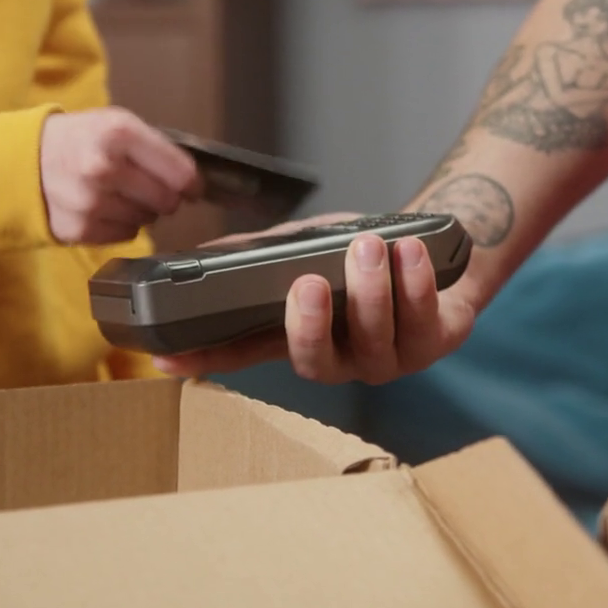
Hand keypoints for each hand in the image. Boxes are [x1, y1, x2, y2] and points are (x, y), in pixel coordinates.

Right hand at [37, 108, 200, 243]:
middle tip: (152, 188)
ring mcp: (89, 202)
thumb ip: (156, 147)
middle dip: (166, 197)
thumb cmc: (81, 140)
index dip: (193, 184)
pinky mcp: (79, 229)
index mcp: (118, 134)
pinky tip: (104, 207)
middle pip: (167, 201)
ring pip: (147, 220)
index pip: (180, 172)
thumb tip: (195, 180)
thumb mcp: (117, 123)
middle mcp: (103, 168)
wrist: (27, 159)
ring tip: (120, 193)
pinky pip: (125, 235)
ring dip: (142, 210)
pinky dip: (121, 224)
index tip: (193, 187)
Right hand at [151, 215, 479, 383]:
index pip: (245, 354)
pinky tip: (410, 252)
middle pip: (313, 362)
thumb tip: (205, 253)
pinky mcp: (432, 344)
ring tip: (368, 247)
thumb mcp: (309, 246)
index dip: (208, 359)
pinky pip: (422, 319)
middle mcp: (339, 358)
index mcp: (300, 336)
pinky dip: (415, 282)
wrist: (439, 251)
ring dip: (368, 290)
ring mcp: (386, 358)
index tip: (168, 358)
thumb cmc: (364, 256)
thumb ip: (265, 253)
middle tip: (308, 282)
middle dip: (310, 323)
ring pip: (372, 338)